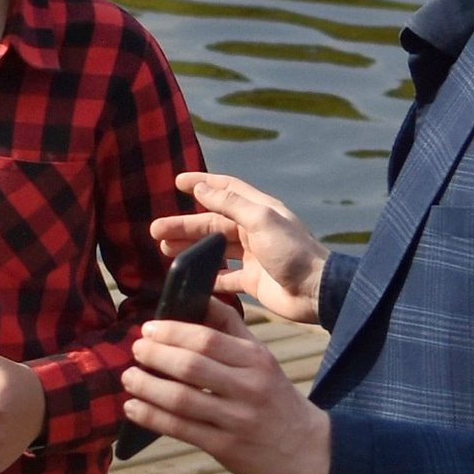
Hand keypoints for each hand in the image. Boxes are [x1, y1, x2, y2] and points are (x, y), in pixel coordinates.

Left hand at [123, 313, 333, 473]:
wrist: (308, 449)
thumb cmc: (274, 395)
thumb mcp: (262, 358)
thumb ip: (231, 327)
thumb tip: (197, 296)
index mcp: (257, 360)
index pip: (207, 339)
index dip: (172, 332)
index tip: (148, 328)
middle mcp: (249, 388)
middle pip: (191, 366)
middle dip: (155, 356)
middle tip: (135, 350)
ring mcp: (237, 420)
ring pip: (181, 399)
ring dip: (147, 386)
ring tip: (128, 377)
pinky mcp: (225, 447)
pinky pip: (180, 429)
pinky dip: (151, 417)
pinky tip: (132, 408)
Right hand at [152, 172, 326, 325]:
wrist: (317, 292)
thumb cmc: (293, 252)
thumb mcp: (261, 220)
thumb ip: (231, 203)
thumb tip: (201, 188)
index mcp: (259, 210)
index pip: (226, 189)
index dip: (202, 183)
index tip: (178, 181)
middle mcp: (255, 230)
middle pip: (213, 223)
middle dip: (184, 225)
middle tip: (156, 230)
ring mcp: (253, 257)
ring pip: (214, 249)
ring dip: (190, 248)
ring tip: (165, 251)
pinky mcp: (253, 281)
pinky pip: (224, 277)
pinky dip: (207, 277)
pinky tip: (190, 279)